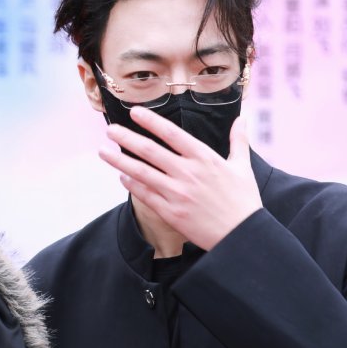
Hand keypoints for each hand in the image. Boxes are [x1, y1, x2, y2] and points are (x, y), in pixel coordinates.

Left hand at [99, 106, 261, 250]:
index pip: (172, 134)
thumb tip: (242, 119)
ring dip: (120, 161)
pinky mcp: (171, 212)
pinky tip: (121, 176)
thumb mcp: (242, 167)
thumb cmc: (243, 200)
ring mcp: (177, 193)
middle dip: (126, 138)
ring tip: (103, 151)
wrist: (241, 235)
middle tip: (109, 130)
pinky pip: (145, 195)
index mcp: (204, 158)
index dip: (151, 121)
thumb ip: (238, 141)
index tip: (134, 112)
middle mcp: (188, 173)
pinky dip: (131, 185)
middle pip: (150, 151)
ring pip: (141, 173)